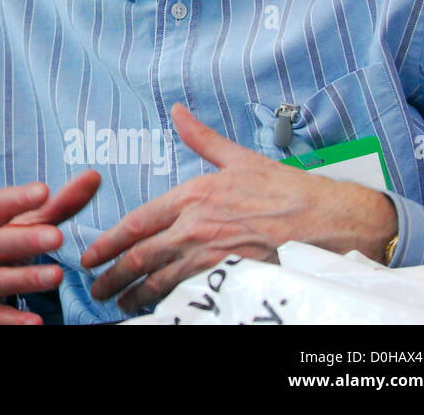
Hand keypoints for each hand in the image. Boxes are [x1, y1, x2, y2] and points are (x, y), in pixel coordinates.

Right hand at [0, 169, 100, 324]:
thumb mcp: (17, 227)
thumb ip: (56, 206)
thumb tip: (94, 176)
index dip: (18, 198)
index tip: (43, 191)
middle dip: (26, 239)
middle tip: (57, 237)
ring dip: (26, 278)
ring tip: (56, 276)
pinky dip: (12, 320)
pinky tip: (35, 322)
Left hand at [81, 102, 398, 313]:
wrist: (332, 220)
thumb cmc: (288, 190)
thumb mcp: (239, 159)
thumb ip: (202, 139)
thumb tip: (179, 113)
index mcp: (193, 196)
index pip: (137, 223)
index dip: (108, 242)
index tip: (91, 255)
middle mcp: (197, 226)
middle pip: (141, 257)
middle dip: (113, 276)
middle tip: (96, 287)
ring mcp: (213, 255)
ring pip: (160, 281)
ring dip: (134, 295)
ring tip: (120, 303)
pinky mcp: (231, 277)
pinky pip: (189, 295)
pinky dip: (168, 304)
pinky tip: (157, 310)